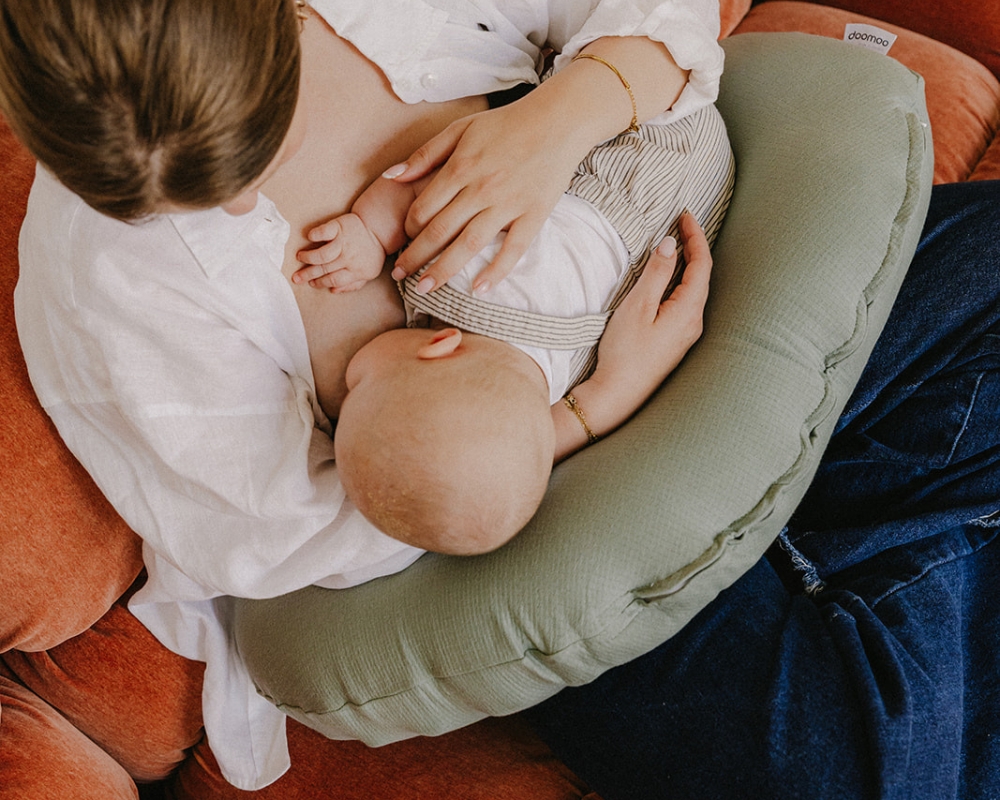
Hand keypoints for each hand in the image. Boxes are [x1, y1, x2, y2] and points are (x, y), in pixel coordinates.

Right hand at [293, 213, 385, 292]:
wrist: (378, 229)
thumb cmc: (370, 253)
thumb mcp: (368, 273)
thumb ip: (352, 284)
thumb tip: (333, 290)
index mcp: (356, 271)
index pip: (334, 280)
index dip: (321, 283)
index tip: (311, 283)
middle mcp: (349, 258)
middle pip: (325, 269)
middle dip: (308, 274)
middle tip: (296, 277)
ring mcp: (344, 242)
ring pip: (322, 254)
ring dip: (309, 257)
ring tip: (300, 257)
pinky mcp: (340, 227)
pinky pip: (325, 232)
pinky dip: (315, 234)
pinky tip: (309, 237)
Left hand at [385, 101, 585, 293]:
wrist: (558, 121)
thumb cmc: (506, 124)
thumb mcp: (460, 129)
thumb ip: (425, 154)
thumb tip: (390, 177)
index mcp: (460, 168)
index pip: (423, 208)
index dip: (408, 228)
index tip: (402, 240)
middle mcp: (480, 190)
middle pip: (439, 231)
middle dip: (415, 257)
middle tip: (400, 276)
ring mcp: (507, 205)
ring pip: (468, 245)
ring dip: (444, 270)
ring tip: (425, 289)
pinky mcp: (533, 215)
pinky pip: (513, 249)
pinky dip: (496, 271)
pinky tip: (479, 290)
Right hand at [576, 212, 712, 436]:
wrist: (617, 395)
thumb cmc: (625, 353)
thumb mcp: (637, 306)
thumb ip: (656, 273)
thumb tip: (670, 245)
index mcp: (688, 311)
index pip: (702, 264)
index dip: (696, 236)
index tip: (685, 215)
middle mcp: (694, 322)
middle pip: (702, 276)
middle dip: (695, 247)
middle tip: (682, 223)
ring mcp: (686, 334)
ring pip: (695, 290)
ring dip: (688, 265)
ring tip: (677, 244)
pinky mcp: (675, 342)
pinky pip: (686, 303)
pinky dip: (681, 282)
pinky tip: (669, 279)